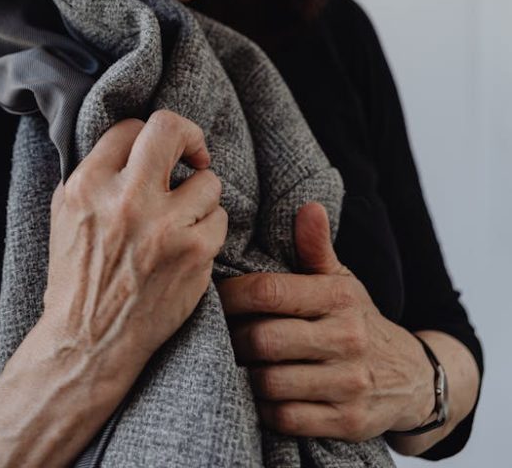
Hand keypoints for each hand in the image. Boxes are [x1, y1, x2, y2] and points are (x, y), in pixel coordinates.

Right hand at [41, 110, 228, 383]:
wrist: (89, 342)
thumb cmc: (78, 276)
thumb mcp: (65, 212)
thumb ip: (94, 171)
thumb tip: (130, 139)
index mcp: (88, 185)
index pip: (130, 128)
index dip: (146, 136)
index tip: (157, 152)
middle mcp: (126, 200)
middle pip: (171, 129)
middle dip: (188, 137)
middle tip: (192, 154)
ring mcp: (164, 227)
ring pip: (208, 180)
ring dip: (201, 196)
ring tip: (183, 218)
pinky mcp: (195, 254)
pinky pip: (220, 219)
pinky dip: (208, 230)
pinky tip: (188, 247)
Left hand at [216, 202, 434, 441]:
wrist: (411, 376)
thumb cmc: (358, 321)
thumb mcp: (342, 281)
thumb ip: (316, 247)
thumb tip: (308, 206)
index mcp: (338, 297)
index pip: (269, 292)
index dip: (232, 295)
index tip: (215, 297)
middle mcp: (347, 338)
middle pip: (263, 339)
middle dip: (234, 338)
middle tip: (222, 335)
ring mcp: (348, 383)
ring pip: (269, 382)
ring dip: (245, 375)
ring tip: (237, 363)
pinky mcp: (347, 422)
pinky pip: (285, 418)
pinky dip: (264, 408)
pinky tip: (259, 395)